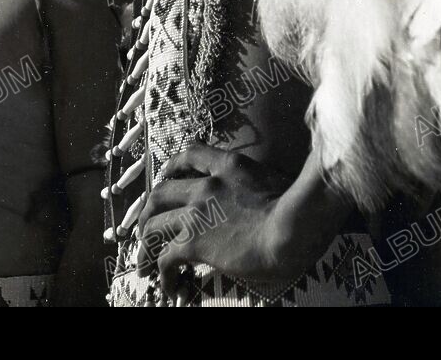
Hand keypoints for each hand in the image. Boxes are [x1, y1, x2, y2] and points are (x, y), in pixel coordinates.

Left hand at [137, 143, 298, 300]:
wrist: (291, 227)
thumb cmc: (296, 207)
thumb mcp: (274, 180)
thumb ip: (256, 183)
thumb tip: (261, 195)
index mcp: (228, 166)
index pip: (191, 154)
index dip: (173, 166)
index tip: (166, 175)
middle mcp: (206, 184)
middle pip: (161, 193)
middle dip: (148, 211)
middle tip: (146, 227)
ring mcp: (196, 213)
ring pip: (155, 225)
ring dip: (145, 243)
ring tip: (144, 262)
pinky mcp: (194, 242)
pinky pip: (166, 258)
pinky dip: (162, 273)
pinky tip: (168, 287)